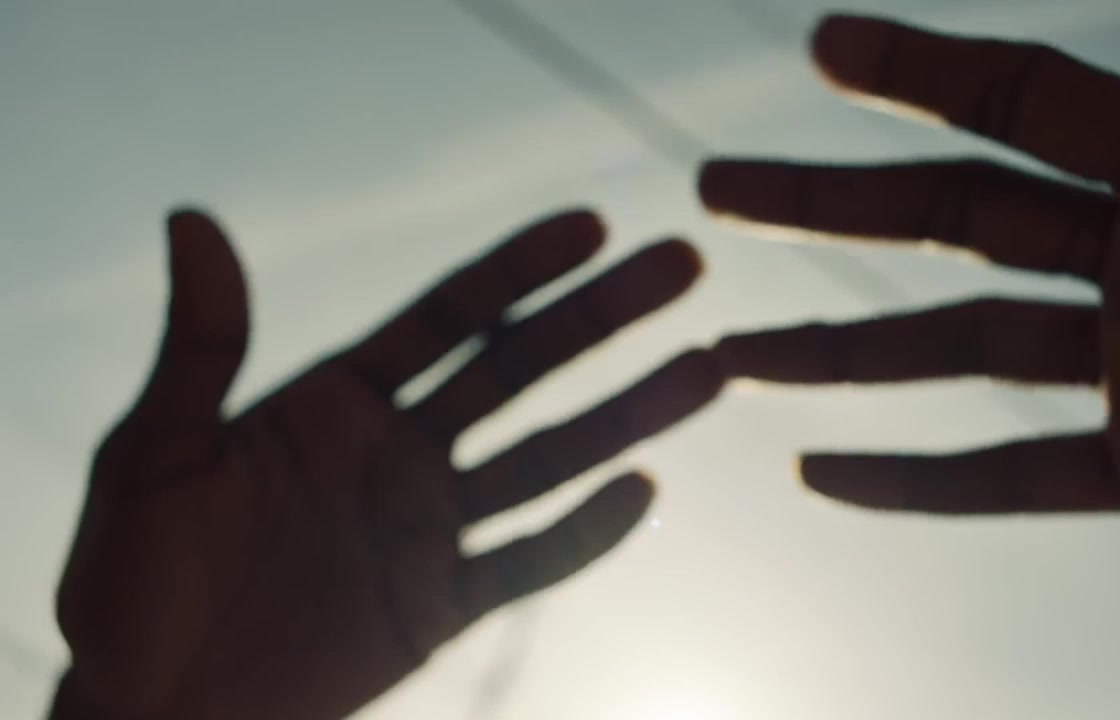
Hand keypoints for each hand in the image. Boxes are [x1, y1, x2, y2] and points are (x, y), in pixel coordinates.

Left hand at [51, 209, 721, 718]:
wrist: (151, 706)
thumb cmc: (131, 582)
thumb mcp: (153, 455)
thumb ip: (198, 348)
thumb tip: (191, 217)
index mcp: (339, 402)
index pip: (449, 317)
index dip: (520, 270)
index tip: (595, 225)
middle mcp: (401, 452)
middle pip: (522, 371)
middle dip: (603, 319)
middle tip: (685, 266)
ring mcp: (430, 528)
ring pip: (549, 459)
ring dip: (629, 415)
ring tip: (710, 367)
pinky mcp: (442, 605)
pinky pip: (529, 565)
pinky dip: (587, 534)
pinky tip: (646, 491)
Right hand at [699, 16, 1119, 569]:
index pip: (1024, 103)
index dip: (920, 70)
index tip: (821, 47)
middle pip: (948, 221)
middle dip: (826, 204)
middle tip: (715, 190)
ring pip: (957, 352)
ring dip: (835, 357)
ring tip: (725, 359)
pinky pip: (1017, 478)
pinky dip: (919, 484)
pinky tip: (822, 476)